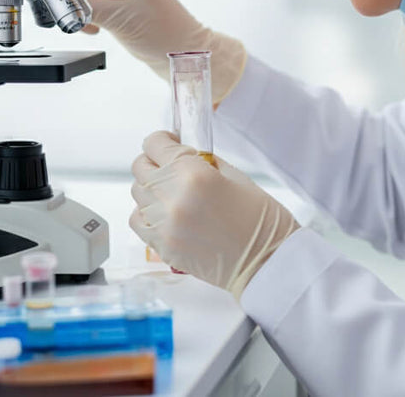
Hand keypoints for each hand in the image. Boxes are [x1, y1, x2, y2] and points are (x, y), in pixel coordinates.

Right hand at [74, 0, 245, 104]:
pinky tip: (93, 29)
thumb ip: (87, 7)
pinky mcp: (123, 11)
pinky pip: (95, 10)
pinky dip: (89, 20)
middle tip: (67, 16)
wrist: (186, 59)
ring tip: (87, 26)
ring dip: (80, 12)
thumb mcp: (121, 19)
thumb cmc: (167, 36)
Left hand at [129, 131, 298, 299]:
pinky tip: (166, 213)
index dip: (162, 140)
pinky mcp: (161, 246)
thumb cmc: (260, 220)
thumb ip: (202, 162)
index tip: (170, 143)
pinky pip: (137, 219)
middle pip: (141, 167)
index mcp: (193, 174)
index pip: (154, 144)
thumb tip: (180, 154)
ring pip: (137, 192)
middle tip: (171, 167)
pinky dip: (147, 212)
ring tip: (172, 192)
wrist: (267, 263)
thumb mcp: (235, 176)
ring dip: (151, 187)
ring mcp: (164, 224)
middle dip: (154, 162)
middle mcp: (172, 197)